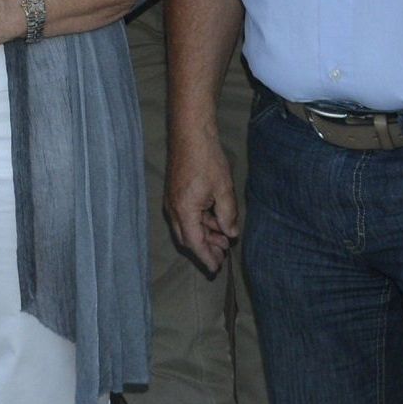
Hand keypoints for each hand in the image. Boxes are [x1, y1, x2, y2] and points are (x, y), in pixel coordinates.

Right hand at [165, 123, 236, 277]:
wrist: (190, 134)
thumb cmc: (206, 159)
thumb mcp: (223, 189)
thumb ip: (227, 215)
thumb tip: (230, 234)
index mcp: (184, 211)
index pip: (195, 243)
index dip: (206, 258)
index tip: (216, 269)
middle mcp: (173, 209)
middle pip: (187, 238)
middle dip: (205, 249)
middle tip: (222, 256)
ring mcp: (172, 200)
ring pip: (186, 227)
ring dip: (204, 234)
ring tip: (224, 237)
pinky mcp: (175, 193)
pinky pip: (185, 215)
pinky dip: (199, 222)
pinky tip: (215, 220)